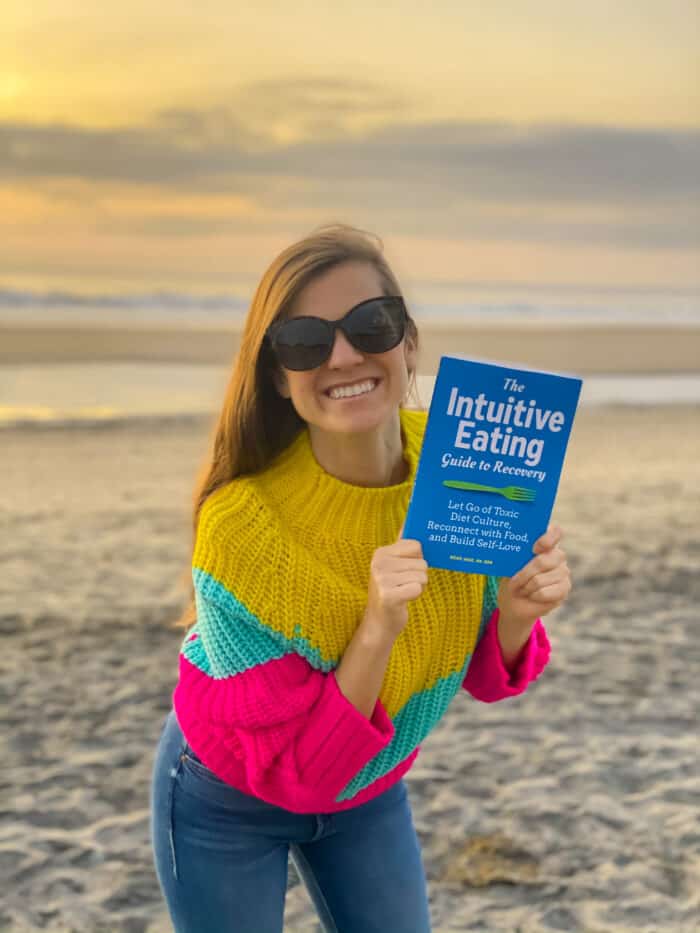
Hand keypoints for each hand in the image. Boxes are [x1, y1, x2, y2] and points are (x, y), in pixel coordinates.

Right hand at [364, 522, 428, 639]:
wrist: (379, 622)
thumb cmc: (390, 591)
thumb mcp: (392, 566)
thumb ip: (401, 545)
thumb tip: (410, 521)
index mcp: (381, 553)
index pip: (416, 546)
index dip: (417, 559)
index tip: (405, 570)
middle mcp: (379, 563)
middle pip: (422, 562)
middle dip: (419, 576)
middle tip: (403, 584)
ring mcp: (382, 579)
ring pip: (422, 576)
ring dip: (418, 586)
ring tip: (403, 591)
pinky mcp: (388, 596)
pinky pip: (417, 588)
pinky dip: (415, 595)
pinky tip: (403, 600)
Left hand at [497, 524, 570, 629]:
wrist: (516, 600)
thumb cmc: (514, 576)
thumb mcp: (512, 563)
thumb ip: (518, 554)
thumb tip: (513, 549)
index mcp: (545, 543)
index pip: (555, 532)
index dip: (547, 538)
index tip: (534, 548)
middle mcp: (558, 555)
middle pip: (543, 561)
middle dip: (524, 573)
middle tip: (513, 581)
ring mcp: (564, 572)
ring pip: (539, 580)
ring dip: (525, 587)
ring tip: (520, 589)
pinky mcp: (564, 588)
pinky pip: (544, 593)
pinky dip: (532, 595)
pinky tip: (531, 595)